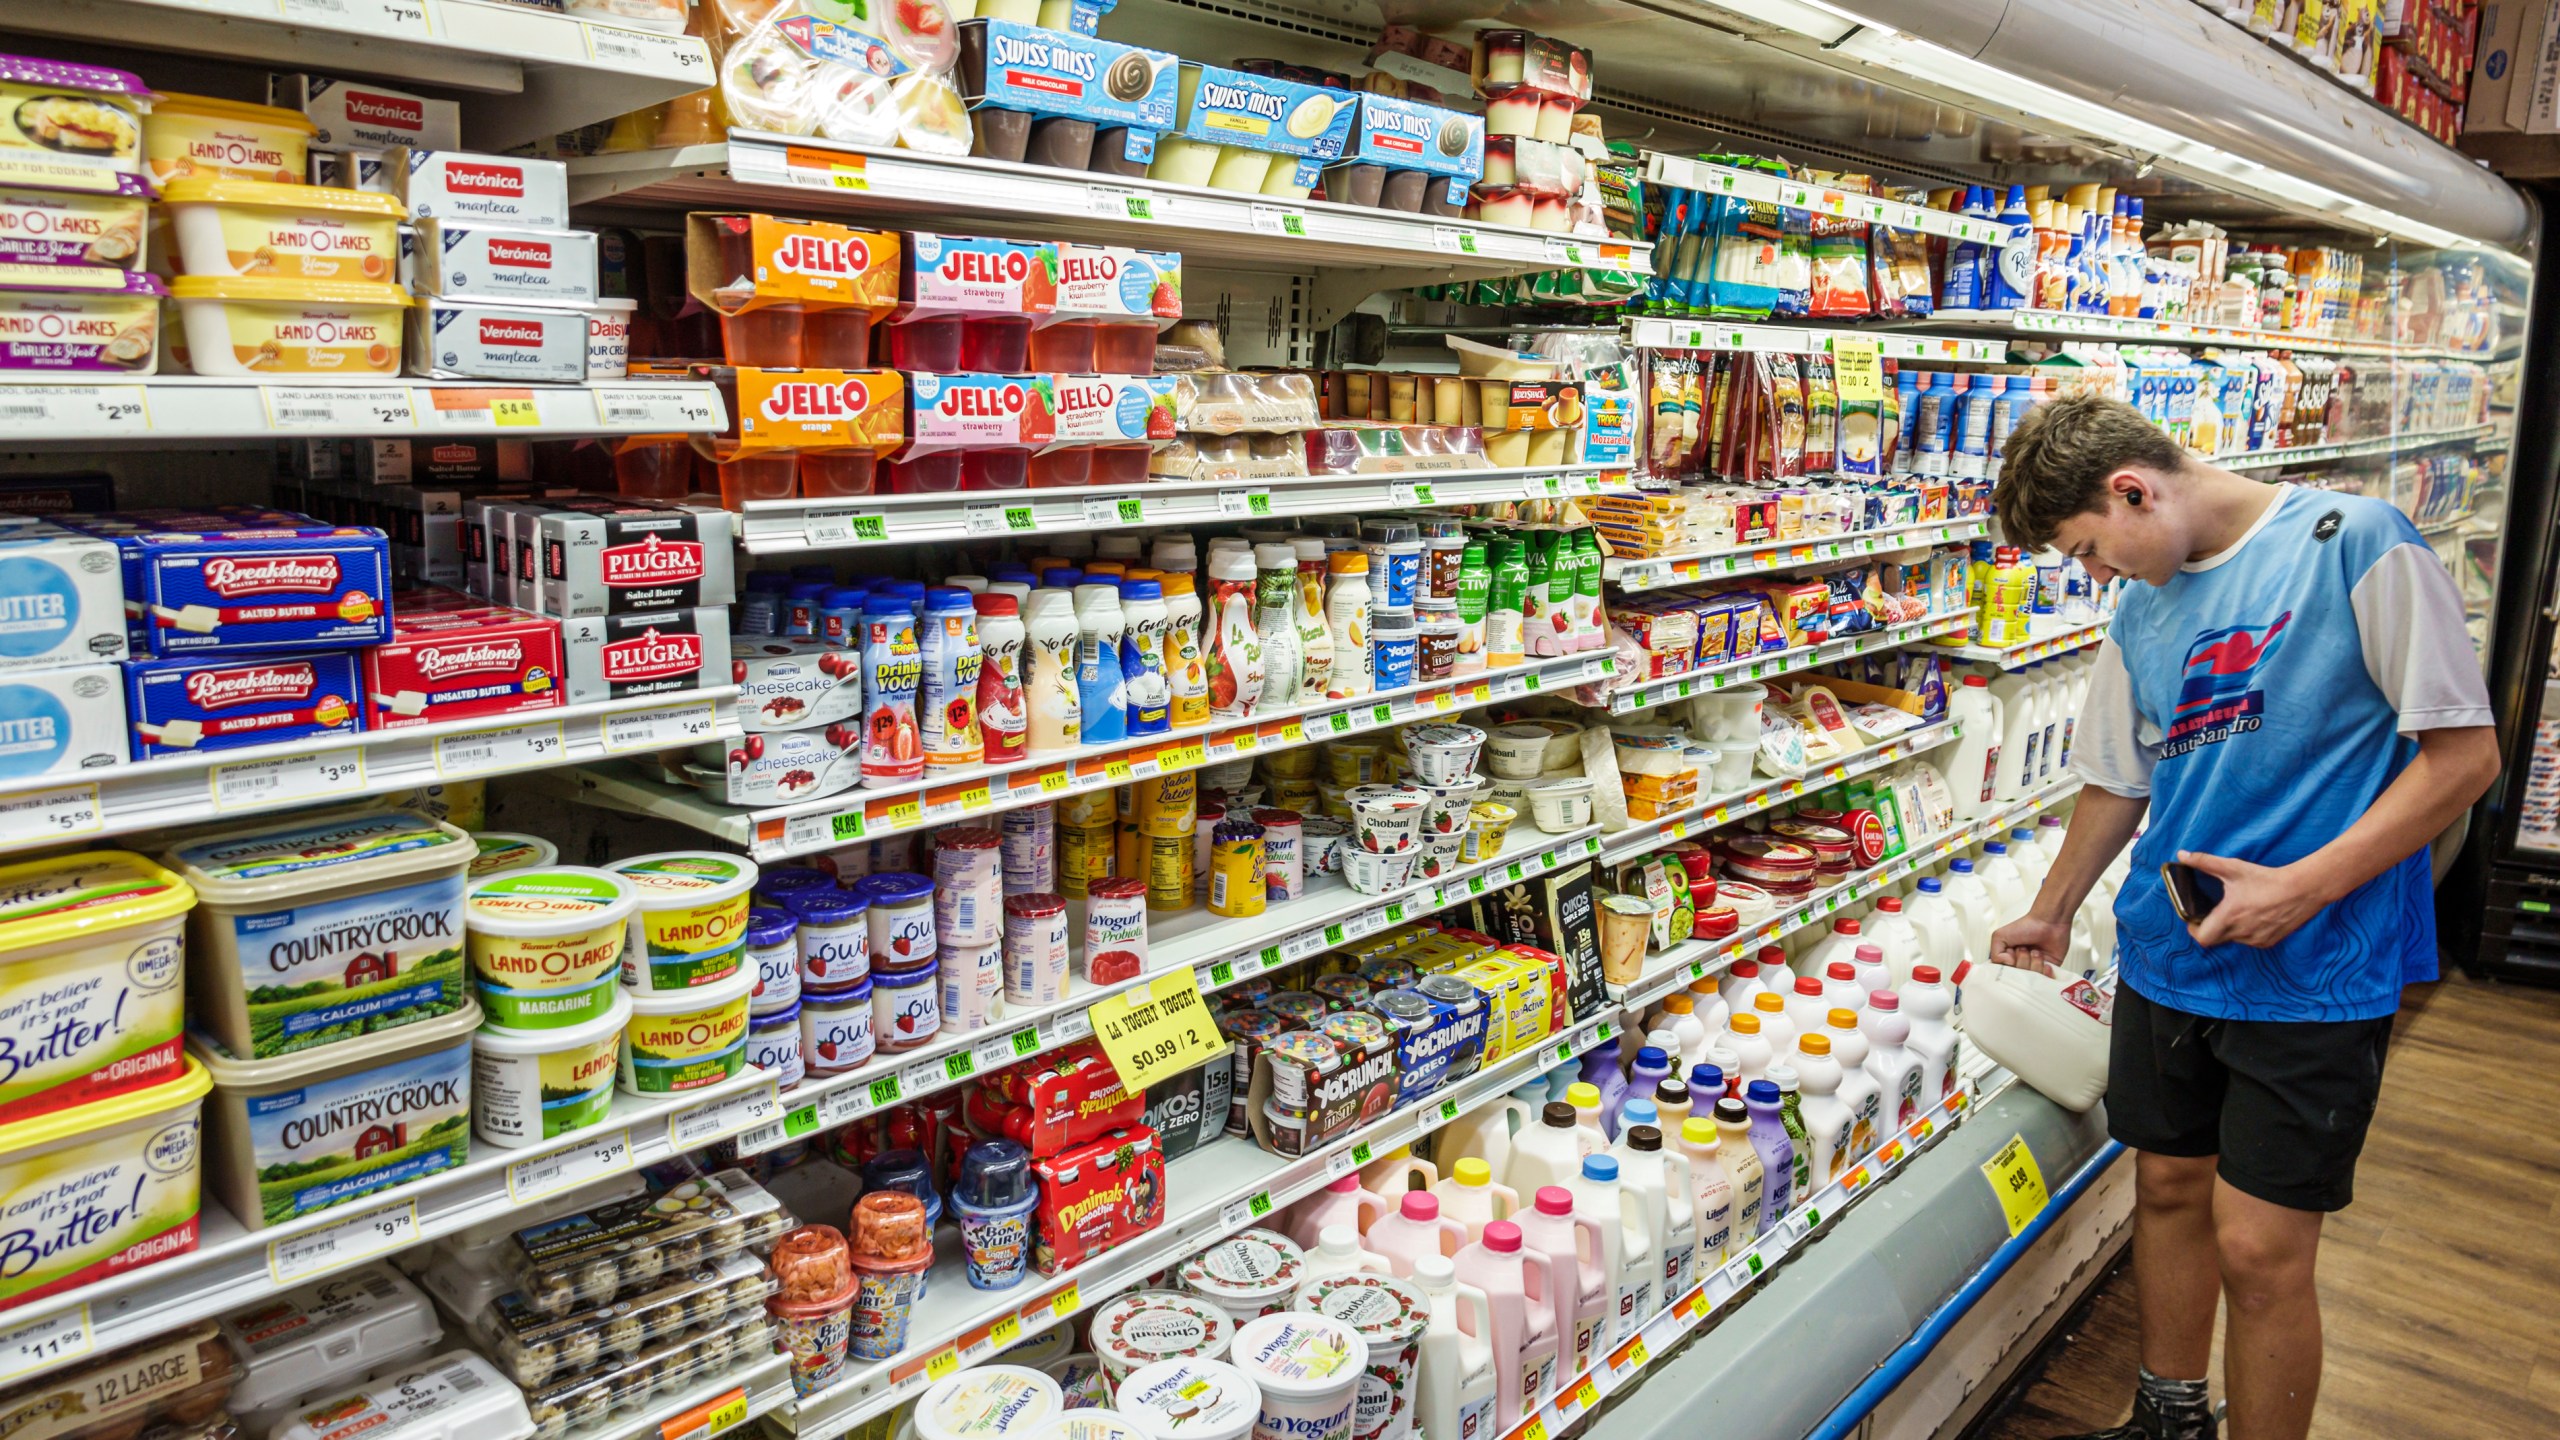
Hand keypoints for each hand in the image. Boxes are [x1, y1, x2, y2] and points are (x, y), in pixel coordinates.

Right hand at [1990, 914, 2067, 975]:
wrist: (2048, 921)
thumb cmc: (2026, 925)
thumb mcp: (2000, 936)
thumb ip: (1995, 954)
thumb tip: (2007, 965)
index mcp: (2008, 959)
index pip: (2004, 974)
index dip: (2007, 967)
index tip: (2010, 955)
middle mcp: (2021, 966)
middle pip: (2019, 978)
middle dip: (2022, 961)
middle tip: (2024, 949)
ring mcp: (2035, 969)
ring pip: (2032, 979)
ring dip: (2034, 963)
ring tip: (2036, 951)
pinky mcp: (2049, 970)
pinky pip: (2046, 979)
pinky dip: (2045, 971)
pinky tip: (2045, 960)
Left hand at [2178, 850, 2324, 948]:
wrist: (2303, 889)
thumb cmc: (2266, 879)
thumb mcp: (2233, 868)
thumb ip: (2205, 862)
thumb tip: (2182, 855)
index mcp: (2229, 917)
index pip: (2201, 937)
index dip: (2193, 928)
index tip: (2193, 917)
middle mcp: (2241, 933)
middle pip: (2215, 939)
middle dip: (2209, 927)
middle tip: (2210, 912)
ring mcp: (2256, 940)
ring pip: (2233, 939)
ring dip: (2228, 929)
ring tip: (2235, 910)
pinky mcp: (2269, 942)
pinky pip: (2249, 941)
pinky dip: (2245, 931)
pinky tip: (2252, 915)